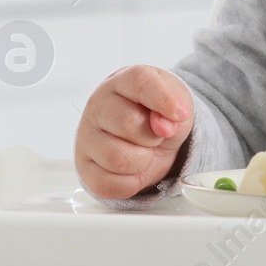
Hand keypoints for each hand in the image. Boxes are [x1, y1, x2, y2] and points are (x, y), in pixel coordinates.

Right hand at [76, 65, 194, 199]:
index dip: (163, 99)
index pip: (139, 82)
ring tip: (144, 152)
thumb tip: (163, 125)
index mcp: (122, 81)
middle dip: (153, 136)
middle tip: (155, 136)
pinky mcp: (85, 167)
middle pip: (128, 123)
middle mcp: (98, 106)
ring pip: (117, 158)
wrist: (146, 137)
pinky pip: (108, 184)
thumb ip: (177, 106)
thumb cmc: (159, 114)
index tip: (180, 114)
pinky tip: (134, 170)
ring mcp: (87, 137)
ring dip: (142, 162)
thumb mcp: (177, 102)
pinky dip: (131, 183)